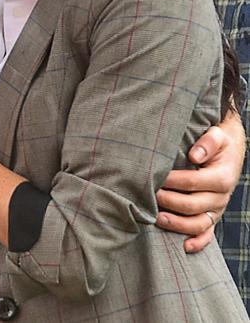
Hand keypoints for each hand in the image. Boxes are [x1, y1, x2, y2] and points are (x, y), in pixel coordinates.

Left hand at [156, 113, 245, 252]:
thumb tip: (194, 155)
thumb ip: (208, 142)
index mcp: (221, 177)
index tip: (156, 178)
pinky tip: (184, 246)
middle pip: (193, 205)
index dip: (173, 181)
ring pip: (198, 224)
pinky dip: (198, 243)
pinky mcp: (213, 216)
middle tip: (150, 195)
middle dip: (169, 202)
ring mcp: (217, 209)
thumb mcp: (217, 135)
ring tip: (157, 219)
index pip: (192, 182)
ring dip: (178, 225)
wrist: (231, 152)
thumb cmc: (219, 142)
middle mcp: (220, 197)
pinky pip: (208, 234)